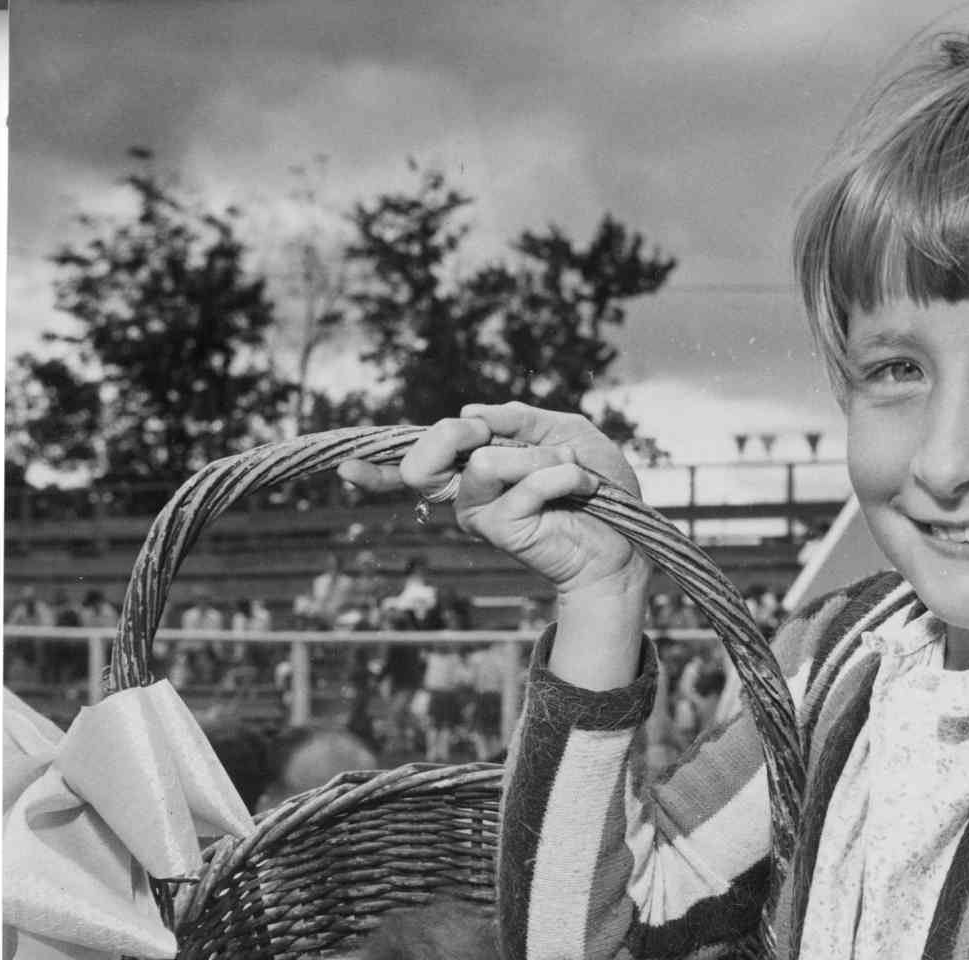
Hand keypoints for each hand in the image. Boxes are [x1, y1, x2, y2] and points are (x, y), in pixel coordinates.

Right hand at [338, 402, 649, 601]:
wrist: (624, 540)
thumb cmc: (597, 489)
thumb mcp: (564, 432)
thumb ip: (519, 417)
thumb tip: (470, 411)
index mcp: (477, 466)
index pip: (418, 463)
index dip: (376, 467)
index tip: (344, 468)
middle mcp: (469, 493)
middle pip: (423, 459)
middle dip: (459, 431)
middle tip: (497, 434)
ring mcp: (481, 515)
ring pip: (483, 461)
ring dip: (540, 455)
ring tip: (571, 471)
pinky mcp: (501, 529)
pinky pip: (522, 482)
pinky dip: (561, 473)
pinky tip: (582, 488)